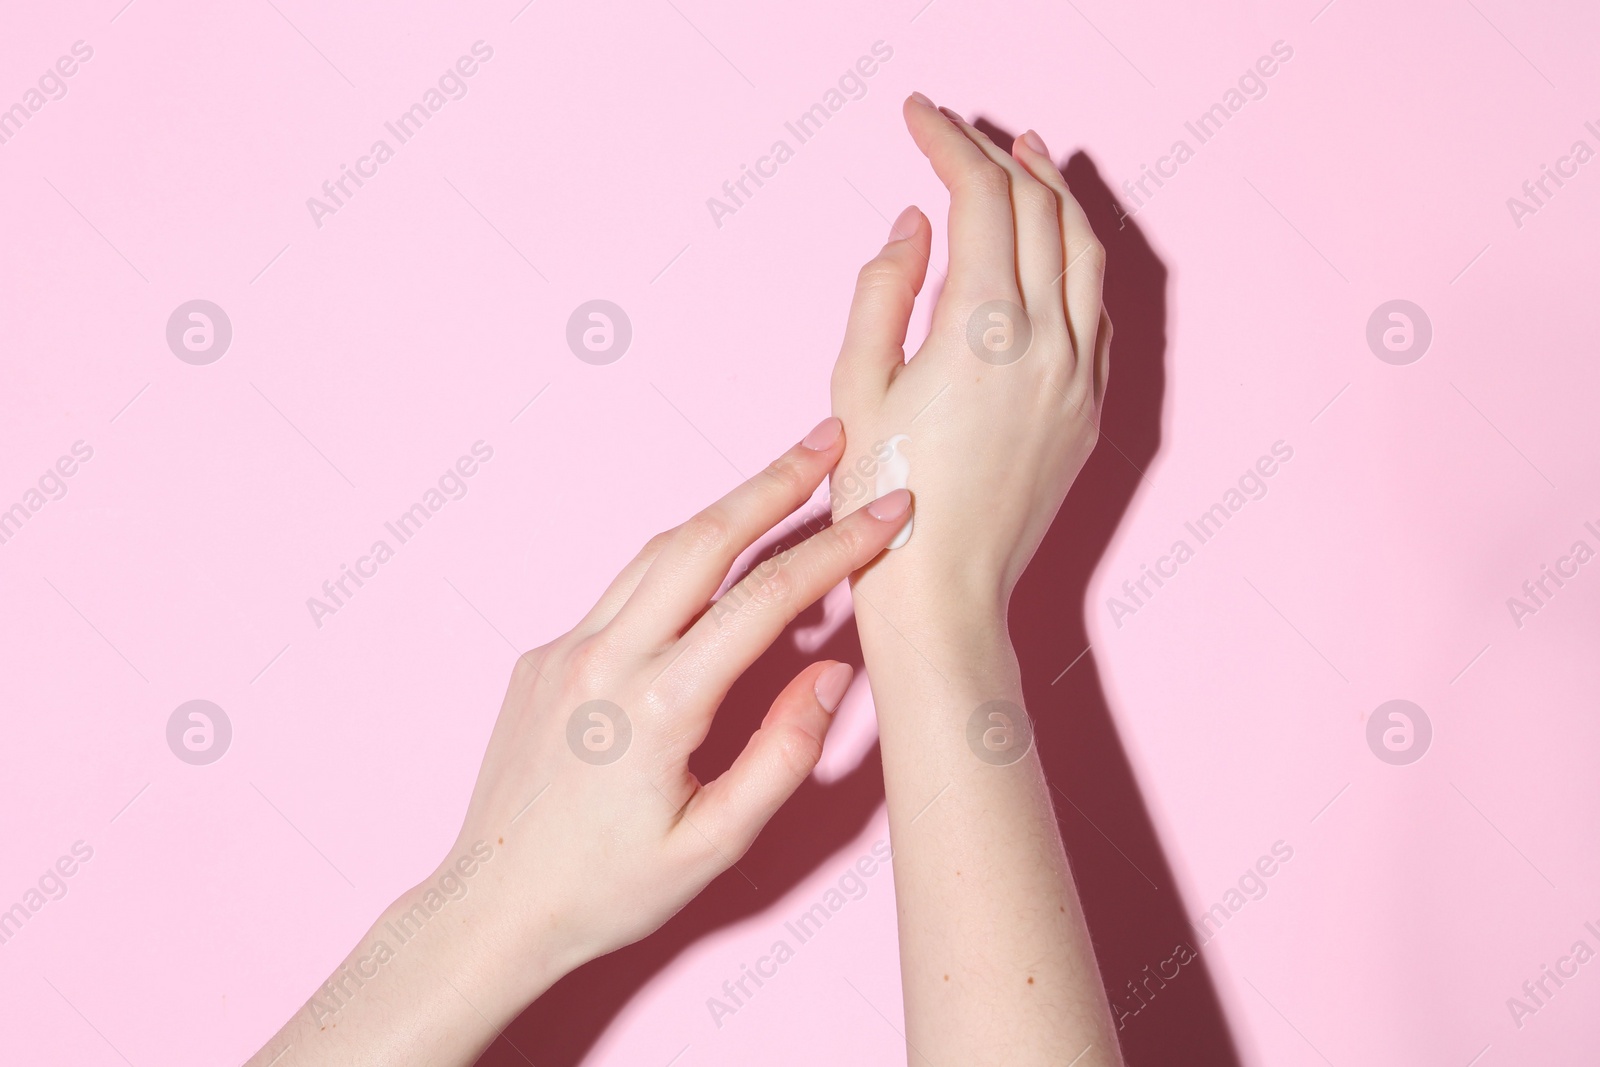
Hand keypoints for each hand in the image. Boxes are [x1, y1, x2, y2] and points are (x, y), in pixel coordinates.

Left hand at [440, 417, 912, 998]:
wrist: (492, 906)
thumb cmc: (608, 890)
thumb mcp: (714, 846)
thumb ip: (783, 754)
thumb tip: (833, 671)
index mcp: (657, 705)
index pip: (766, 600)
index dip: (837, 549)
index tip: (888, 514)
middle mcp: (605, 657)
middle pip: (703, 540)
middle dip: (773, 481)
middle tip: (829, 439)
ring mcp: (565, 648)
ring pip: (656, 552)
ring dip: (724, 509)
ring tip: (781, 477)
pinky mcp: (542, 656)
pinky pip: (621, 591)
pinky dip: (676, 562)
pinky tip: (712, 563)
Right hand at [830, 95, 1110, 622]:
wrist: (943, 591)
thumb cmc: (884, 500)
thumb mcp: (855, 388)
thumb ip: (883, 290)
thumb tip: (916, 223)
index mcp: (981, 329)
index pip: (979, 197)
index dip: (947, 141)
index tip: (917, 115)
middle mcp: (1045, 341)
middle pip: (1037, 209)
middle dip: (996, 155)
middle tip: (959, 132)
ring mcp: (1078, 375)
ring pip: (1084, 250)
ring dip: (1054, 192)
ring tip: (1027, 155)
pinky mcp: (1089, 408)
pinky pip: (1097, 308)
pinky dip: (1079, 257)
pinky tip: (1056, 246)